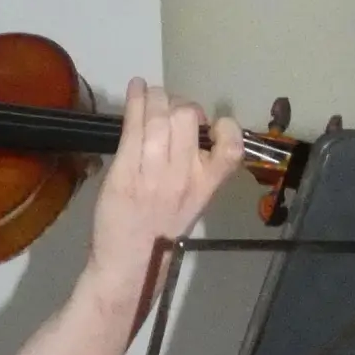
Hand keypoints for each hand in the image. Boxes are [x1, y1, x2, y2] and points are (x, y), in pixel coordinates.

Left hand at [86, 78, 244, 288]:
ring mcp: (151, 173)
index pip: (231, 148)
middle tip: (169, 111)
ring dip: (154, 97)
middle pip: (188, 118)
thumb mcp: (192, 205)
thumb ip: (195, 171)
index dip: (225, 128)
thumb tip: (190, 133)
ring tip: (150, 94)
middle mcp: (182, 177)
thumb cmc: (161, 236)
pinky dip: (134, 101)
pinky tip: (135, 88)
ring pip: (158, 117)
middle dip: (180, 105)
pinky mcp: (123, 171)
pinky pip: (132, 127)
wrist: (130, 266)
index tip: (210, 126)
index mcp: (205, 188)